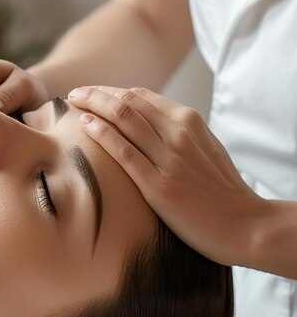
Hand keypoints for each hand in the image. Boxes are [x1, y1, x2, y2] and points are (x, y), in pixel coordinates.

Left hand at [68, 85, 266, 266]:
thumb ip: (178, 134)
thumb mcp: (204, 149)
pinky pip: (124, 151)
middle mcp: (179, 133)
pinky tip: (84, 125)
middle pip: (128, 101)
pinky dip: (101, 133)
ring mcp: (169, 158)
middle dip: (96, 93)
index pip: (141, 95)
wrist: (244, 225)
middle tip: (74, 94)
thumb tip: (147, 126)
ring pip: (123, 118)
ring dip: (93, 105)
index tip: (91, 94)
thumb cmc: (220, 190)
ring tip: (72, 103)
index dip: (111, 91)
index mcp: (189, 121)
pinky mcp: (159, 185)